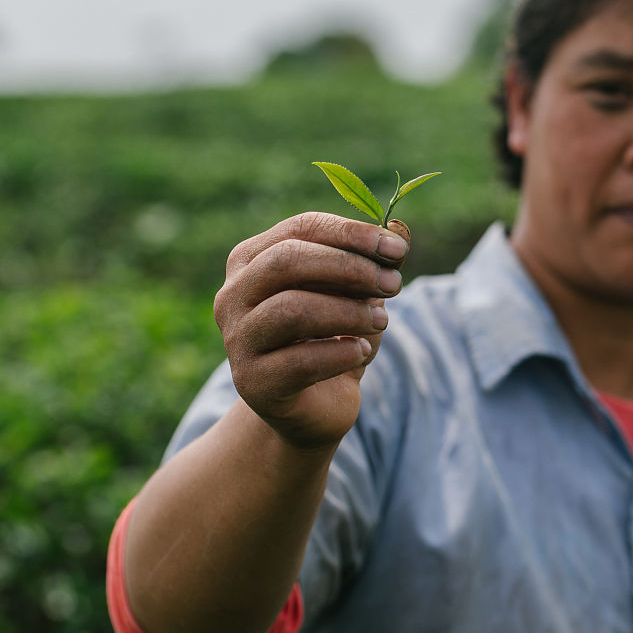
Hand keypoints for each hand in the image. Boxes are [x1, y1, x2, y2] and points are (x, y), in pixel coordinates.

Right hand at [212, 212, 408, 449]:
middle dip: (349, 268)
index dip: (351, 234)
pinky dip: (340, 353)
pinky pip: (300, 361)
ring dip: (348, 312)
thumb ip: (374, 262)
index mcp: (252, 259)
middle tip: (393, 284)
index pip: (301, 228)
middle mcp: (233, 294)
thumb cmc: (334, 336)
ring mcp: (238, 339)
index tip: (398, 249)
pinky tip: (361, 352)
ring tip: (382, 321)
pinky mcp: (253, 382)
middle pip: (287, 261)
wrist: (315, 404)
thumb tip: (399, 231)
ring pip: (292, 310)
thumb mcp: (357, 294)